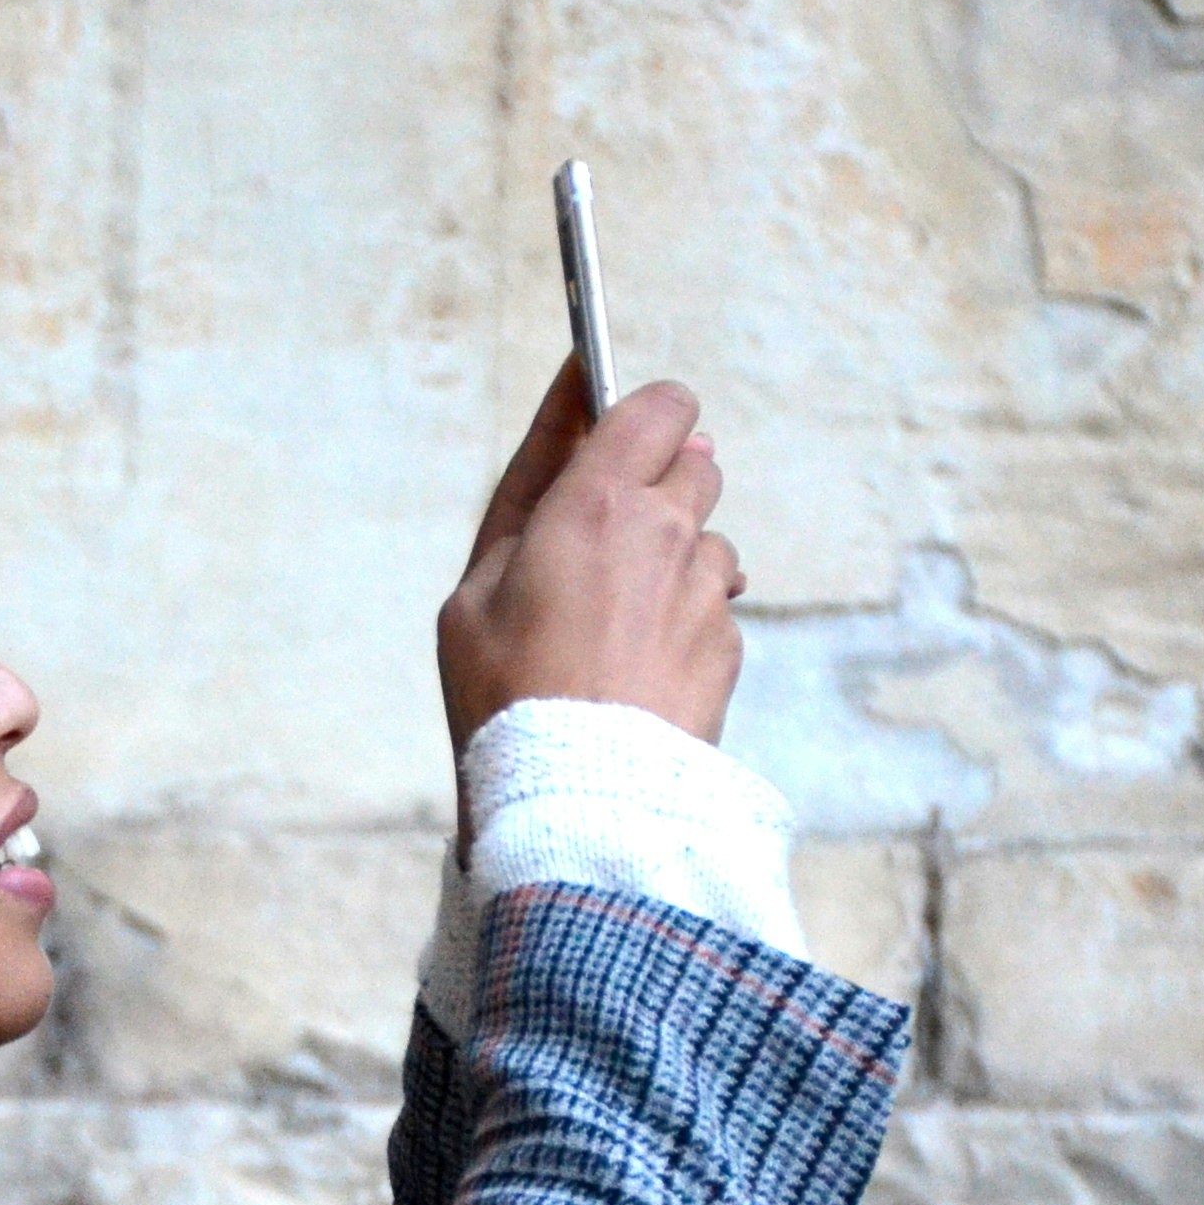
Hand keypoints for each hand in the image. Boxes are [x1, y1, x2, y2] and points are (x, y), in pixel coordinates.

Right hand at [436, 368, 745, 753]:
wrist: (575, 799)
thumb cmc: (505, 694)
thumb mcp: (474, 590)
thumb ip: (530, 497)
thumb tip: (586, 424)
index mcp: (596, 502)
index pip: (658, 405)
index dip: (643, 411)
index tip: (619, 430)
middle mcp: (666, 532)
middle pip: (695, 464)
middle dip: (659, 488)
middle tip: (605, 544)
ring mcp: (706, 590)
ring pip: (707, 541)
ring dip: (673, 564)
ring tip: (615, 628)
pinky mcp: (729, 645)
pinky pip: (714, 609)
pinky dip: (685, 625)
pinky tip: (639, 671)